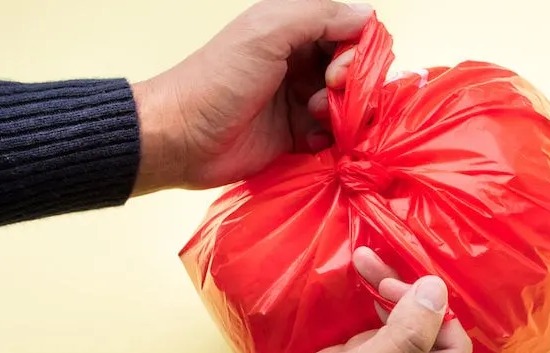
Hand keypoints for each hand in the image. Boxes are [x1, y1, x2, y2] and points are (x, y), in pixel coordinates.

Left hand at [131, 0, 371, 192]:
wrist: (182, 138)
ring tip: (316, 118)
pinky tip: (314, 141)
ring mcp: (301, 100)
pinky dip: (334, 139)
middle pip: (356, 69)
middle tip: (328, 94)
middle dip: (352, 84)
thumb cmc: (218, 80)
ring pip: (351, 104)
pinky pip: (336, 136)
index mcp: (294, 31)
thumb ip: (318, 16)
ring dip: (344, 113)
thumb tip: (367, 15)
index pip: (351, 32)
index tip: (338, 71)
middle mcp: (302, 63)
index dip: (357, 51)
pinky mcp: (299, 136)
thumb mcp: (266, 33)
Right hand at [228, 248, 471, 352]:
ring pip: (393, 344)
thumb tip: (437, 290)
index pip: (452, 348)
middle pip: (424, 341)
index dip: (428, 310)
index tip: (392, 283)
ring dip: (367, 329)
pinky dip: (349, 349)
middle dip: (395, 305)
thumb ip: (404, 335)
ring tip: (335, 344)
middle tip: (368, 266)